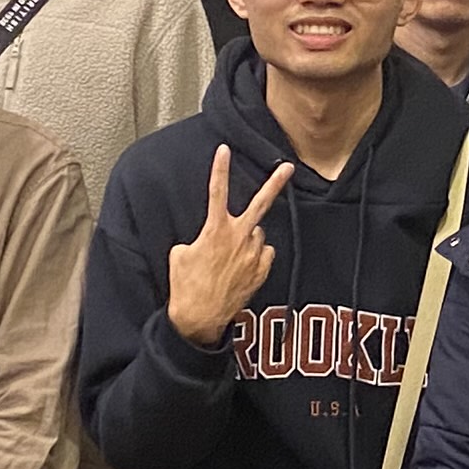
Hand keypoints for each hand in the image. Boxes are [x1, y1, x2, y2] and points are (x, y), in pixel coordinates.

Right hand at [165, 147, 292, 347]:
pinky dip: (255, 256)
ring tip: (230, 258)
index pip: (217, 192)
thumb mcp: (180, 254)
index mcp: (214, 230)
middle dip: (275, 183)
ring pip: (256, 234)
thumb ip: (199, 238)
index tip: (224, 149)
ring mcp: (253, 255)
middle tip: (288, 167)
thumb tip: (211, 239)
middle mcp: (238, 238)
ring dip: (247, 239)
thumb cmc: (186, 286)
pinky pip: (263, 253)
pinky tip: (241, 268)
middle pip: (260, 204)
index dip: (220, 169)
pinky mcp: (261, 271)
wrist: (200, 318)